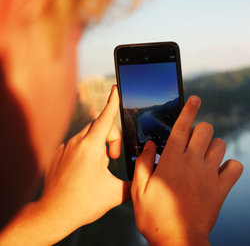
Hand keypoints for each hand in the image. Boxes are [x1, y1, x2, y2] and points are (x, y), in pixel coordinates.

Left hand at [40, 85, 129, 227]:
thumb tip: (145, 176)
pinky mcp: (58, 155)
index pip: (106, 117)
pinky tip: (85, 172)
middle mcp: (76, 143)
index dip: (113, 101)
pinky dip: (86, 152)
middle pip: (100, 127)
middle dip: (111, 139)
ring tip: (98, 169)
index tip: (115, 87)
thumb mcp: (115, 193)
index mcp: (91, 147)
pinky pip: (76, 145)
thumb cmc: (83, 203)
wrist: (52, 214)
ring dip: (99, 147)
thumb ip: (134, 181)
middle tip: (113, 159)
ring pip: (88, 136)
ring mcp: (65, 148)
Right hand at [132, 96, 242, 245]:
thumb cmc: (154, 217)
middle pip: (205, 130)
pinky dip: (230, 166)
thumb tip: (150, 145)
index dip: (189, 110)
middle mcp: (193, 162)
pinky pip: (235, 167)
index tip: (195, 99)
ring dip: (214, 147)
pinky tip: (221, 171)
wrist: (178, 241)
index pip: (182, 127)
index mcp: (172, 161)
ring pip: (220, 144)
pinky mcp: (222, 188)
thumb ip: (143, 163)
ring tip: (205, 158)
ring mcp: (209, 174)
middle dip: (200, 130)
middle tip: (194, 142)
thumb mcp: (139, 190)